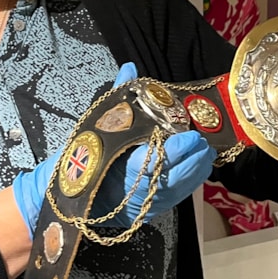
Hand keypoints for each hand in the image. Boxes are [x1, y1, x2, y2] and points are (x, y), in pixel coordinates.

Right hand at [10, 64, 216, 238]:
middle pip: (176, 176)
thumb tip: (130, 67)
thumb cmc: (86, 155)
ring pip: (181, 188)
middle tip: (203, 140)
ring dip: (197, 169)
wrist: (71, 192)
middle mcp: (137, 190)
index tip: (191, 136)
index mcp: (123, 169)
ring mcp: (147, 204)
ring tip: (205, 150)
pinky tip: (198, 166)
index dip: (178, 150)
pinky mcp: (153, 211)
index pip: (156, 161)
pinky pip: (178, 197)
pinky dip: (191, 181)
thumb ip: (119, 97)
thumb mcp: (99, 125)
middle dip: (194, 158)